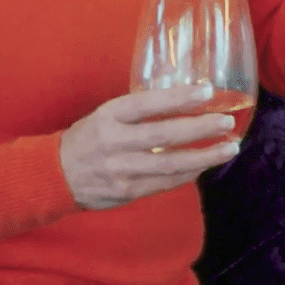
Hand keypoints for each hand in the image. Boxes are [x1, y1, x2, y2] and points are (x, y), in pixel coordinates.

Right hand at [59, 83, 241, 210]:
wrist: (55, 175)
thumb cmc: (90, 138)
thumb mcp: (107, 114)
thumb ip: (140, 108)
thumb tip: (185, 95)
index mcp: (108, 116)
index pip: (147, 103)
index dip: (178, 98)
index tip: (207, 92)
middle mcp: (113, 142)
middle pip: (163, 135)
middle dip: (199, 129)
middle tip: (226, 122)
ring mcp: (119, 170)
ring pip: (169, 164)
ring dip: (203, 156)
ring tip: (229, 148)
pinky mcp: (125, 192)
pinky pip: (164, 183)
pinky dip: (188, 174)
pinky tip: (205, 164)